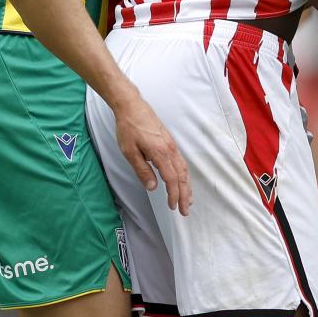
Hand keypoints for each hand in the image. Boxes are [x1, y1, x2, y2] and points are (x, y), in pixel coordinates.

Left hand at [113, 94, 192, 214]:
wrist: (132, 106)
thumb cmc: (129, 128)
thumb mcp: (130, 152)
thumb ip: (142, 170)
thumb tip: (153, 187)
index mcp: (160, 153)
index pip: (171, 179)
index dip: (174, 194)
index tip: (173, 207)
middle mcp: (170, 149)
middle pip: (182, 176)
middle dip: (185, 194)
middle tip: (186, 210)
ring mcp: (172, 145)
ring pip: (184, 169)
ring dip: (187, 185)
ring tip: (188, 199)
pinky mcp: (170, 142)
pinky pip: (181, 161)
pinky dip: (184, 174)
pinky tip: (182, 180)